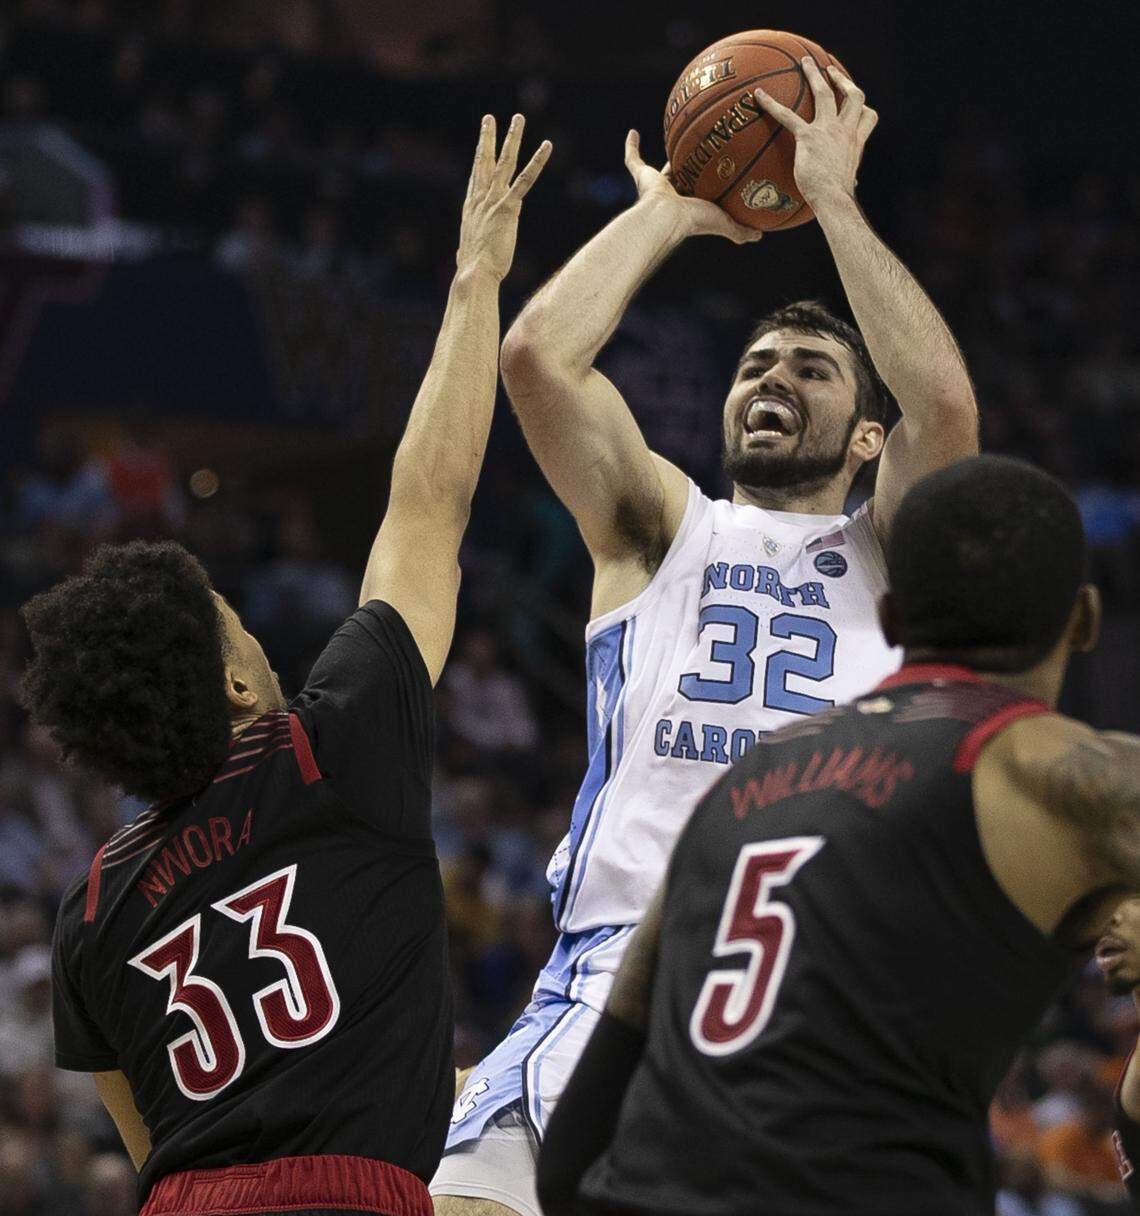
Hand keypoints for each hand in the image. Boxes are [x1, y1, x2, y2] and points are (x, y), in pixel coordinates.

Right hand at [456, 113, 551, 279]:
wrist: (475, 273)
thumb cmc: (473, 270)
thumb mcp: (466, 255)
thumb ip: (464, 250)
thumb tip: (460, 256)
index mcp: (471, 208)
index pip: (475, 176)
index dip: (478, 157)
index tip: (481, 142)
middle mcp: (480, 199)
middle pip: (484, 161)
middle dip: (487, 138)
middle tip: (489, 118)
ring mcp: (493, 201)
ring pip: (505, 162)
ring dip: (512, 138)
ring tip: (518, 118)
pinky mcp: (508, 207)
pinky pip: (525, 180)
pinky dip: (537, 161)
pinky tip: (546, 146)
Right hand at [624, 130, 761, 245]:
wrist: (666, 217)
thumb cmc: (694, 221)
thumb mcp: (724, 223)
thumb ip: (740, 230)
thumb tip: (761, 235)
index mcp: (688, 205)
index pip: (697, 193)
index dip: (703, 186)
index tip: (711, 177)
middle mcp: (670, 195)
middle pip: (679, 179)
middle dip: (685, 170)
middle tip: (696, 155)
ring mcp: (654, 185)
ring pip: (658, 168)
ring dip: (664, 155)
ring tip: (673, 137)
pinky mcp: (642, 176)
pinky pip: (632, 159)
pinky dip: (630, 147)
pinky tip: (632, 132)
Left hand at [754, 58, 877, 210]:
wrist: (833, 199)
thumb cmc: (838, 198)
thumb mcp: (848, 184)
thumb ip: (847, 178)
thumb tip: (850, 187)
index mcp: (856, 142)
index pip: (868, 116)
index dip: (862, 107)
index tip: (854, 99)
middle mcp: (846, 131)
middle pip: (853, 95)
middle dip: (841, 79)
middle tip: (830, 69)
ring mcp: (829, 130)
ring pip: (825, 93)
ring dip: (815, 74)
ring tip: (805, 61)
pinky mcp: (809, 137)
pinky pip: (787, 115)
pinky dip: (772, 104)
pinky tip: (758, 96)